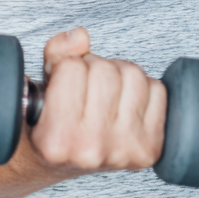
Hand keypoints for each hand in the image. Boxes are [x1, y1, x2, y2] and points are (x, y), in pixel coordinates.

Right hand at [27, 27, 166, 174]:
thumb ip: (55, 52)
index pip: (72, 67)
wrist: (68, 161)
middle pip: (104, 69)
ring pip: (133, 75)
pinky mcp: (149, 148)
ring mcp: (124, 150)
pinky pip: (157, 91)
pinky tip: (124, 100)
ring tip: (104, 89)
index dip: (66, 64)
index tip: (62, 81)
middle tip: (84, 84)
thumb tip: (80, 36)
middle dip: (92, 66)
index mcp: (57, 138)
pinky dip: (142, 87)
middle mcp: (91, 148)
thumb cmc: (52, 121)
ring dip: (118, 73)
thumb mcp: (41, 86)